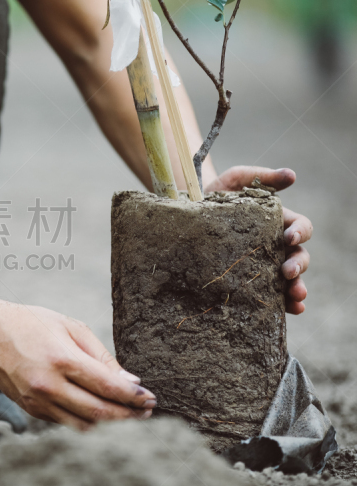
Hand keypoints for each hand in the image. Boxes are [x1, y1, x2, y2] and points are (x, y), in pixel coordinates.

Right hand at [0, 301, 154, 430]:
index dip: (134, 397)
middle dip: (129, 416)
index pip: (107, 386)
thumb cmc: (31, 324)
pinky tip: (102, 414)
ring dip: (112, 426)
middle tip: (147, 412)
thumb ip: (101, 356)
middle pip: (99, 413)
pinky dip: (88, 422)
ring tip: (130, 418)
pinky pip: (66, 423)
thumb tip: (130, 382)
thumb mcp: (70, 327)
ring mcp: (38, 401)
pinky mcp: (31, 410)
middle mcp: (49, 384)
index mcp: (62, 359)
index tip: (150, 398)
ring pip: (83, 426)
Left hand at [205, 166, 311, 313]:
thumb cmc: (214, 195)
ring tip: (295, 297)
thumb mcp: (235, 180)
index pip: (300, 227)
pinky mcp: (247, 279)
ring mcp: (262, 264)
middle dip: (298, 265)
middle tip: (288, 272)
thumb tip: (292, 175)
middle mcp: (274, 245)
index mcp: (277, 222)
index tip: (290, 237)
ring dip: (296, 289)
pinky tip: (288, 311)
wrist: (185, 213)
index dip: (300, 232)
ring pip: (289, 280)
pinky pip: (269, 295)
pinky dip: (283, 304)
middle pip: (299, 256)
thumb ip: (261, 176)